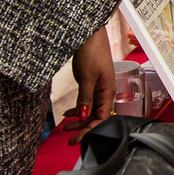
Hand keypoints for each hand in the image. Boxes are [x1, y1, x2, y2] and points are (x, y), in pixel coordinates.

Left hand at [61, 26, 114, 144]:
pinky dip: (78, 109)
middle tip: (69, 138)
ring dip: (79, 120)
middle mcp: (105, 91)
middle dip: (83, 128)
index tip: (76, 140)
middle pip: (96, 116)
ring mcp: (99, 87)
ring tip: (65, 127)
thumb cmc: (92, 52)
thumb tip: (83, 116)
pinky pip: (87, 101)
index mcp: (108, 91)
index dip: (89, 130)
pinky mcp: (92, 83)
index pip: (102, 118)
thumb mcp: (87, 77)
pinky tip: (68, 112)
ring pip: (91, 110)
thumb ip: (85, 98)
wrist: (89, 34)